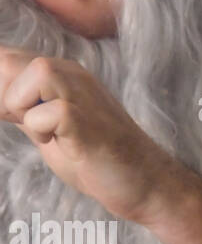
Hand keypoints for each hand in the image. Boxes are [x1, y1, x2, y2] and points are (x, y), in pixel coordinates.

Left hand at [0, 48, 170, 221]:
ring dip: (20, 106)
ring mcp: (81, 93)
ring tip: (42, 132)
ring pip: (30, 72)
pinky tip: (61, 142)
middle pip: (6, 61)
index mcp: (60, 75)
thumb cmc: (99, 162)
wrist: (146, 184)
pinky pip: (47, 111)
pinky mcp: (86, 119)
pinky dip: (41, 129)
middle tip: (18, 124)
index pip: (5, 59)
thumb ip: (23, 110)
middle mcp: (70, 74)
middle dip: (1, 98)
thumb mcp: (49, 130)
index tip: (7, 117)